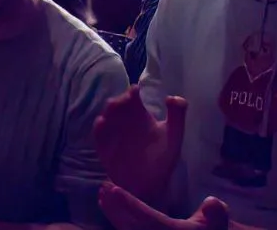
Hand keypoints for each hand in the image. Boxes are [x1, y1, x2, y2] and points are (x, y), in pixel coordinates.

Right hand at [95, 88, 186, 203]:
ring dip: (107, 112)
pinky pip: (98, 135)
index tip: (135, 91)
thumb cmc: (162, 158)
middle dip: (118, 100)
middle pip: (117, 104)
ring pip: (106, 117)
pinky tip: (102, 124)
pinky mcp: (104, 147)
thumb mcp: (174, 136)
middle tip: (123, 101)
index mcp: (140, 114)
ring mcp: (113, 133)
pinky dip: (98, 129)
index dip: (132, 92)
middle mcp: (124, 121)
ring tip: (112, 110)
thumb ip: (177, 115)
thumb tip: (172, 96)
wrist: (150, 185)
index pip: (132, 97)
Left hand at [101, 184, 230, 229]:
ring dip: (113, 214)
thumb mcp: (217, 227)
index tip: (114, 190)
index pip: (147, 218)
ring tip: (102, 196)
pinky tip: (109, 209)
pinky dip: (118, 221)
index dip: (130, 204)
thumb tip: (212, 201)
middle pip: (130, 225)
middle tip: (103, 188)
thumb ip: (216, 214)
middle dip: (116, 207)